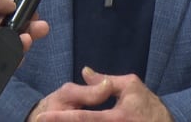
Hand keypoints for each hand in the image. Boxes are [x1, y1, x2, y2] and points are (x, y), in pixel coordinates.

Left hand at [0, 0, 49, 89]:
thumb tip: (10, 5)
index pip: (3, 7)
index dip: (19, 9)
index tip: (32, 12)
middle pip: (10, 25)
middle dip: (28, 25)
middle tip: (41, 28)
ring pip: (9, 43)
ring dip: (24, 39)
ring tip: (31, 38)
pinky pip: (2, 59)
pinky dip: (14, 56)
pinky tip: (21, 50)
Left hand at [29, 67, 172, 121]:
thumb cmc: (149, 106)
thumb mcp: (131, 86)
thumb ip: (106, 81)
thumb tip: (85, 73)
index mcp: (115, 118)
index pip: (82, 118)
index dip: (60, 118)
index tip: (41, 117)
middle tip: (41, 119)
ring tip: (52, 119)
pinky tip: (72, 121)